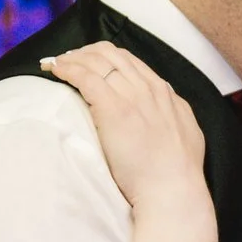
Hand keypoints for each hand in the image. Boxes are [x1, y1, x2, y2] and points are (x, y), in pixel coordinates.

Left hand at [45, 44, 210, 214]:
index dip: (105, 58)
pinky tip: (55, 71)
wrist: (172, 188)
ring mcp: (131, 96)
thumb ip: (172, 116)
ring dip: (72, 58)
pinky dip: (67, 69)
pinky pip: (84, 76)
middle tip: (68, 61)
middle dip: (86, 53)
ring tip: (56, 64)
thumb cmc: (177, 173)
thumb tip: (163, 112)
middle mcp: (148, 88)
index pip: (131, 62)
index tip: (90, 63)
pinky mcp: (112, 107)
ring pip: (96, 61)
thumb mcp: (185, 134)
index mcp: (165, 94)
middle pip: (112, 55)